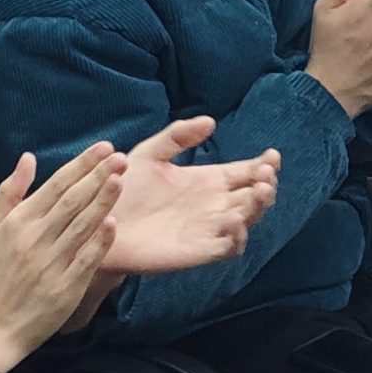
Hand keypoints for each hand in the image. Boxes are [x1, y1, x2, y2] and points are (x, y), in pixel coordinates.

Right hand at [0, 142, 121, 372]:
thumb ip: (9, 192)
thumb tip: (28, 157)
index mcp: (17, 223)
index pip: (55, 185)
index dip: (81, 165)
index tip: (103, 148)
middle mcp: (34, 240)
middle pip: (71, 201)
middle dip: (97, 176)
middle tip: (120, 157)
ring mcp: (50, 265)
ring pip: (81, 226)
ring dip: (102, 202)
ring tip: (121, 179)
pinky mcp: (64, 289)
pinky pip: (86, 260)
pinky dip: (100, 242)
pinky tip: (114, 223)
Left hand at [103, 116, 280, 275]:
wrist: (99, 222)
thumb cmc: (124, 189)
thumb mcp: (150, 153)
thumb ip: (178, 135)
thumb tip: (210, 121)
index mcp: (208, 181)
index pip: (246, 172)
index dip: (263, 165)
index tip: (272, 156)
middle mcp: (214, 205)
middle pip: (254, 196)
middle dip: (266, 185)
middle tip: (265, 174)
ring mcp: (208, 229)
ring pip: (247, 221)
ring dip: (258, 208)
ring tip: (260, 191)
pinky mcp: (198, 251)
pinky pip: (227, 248)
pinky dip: (237, 237)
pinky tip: (235, 221)